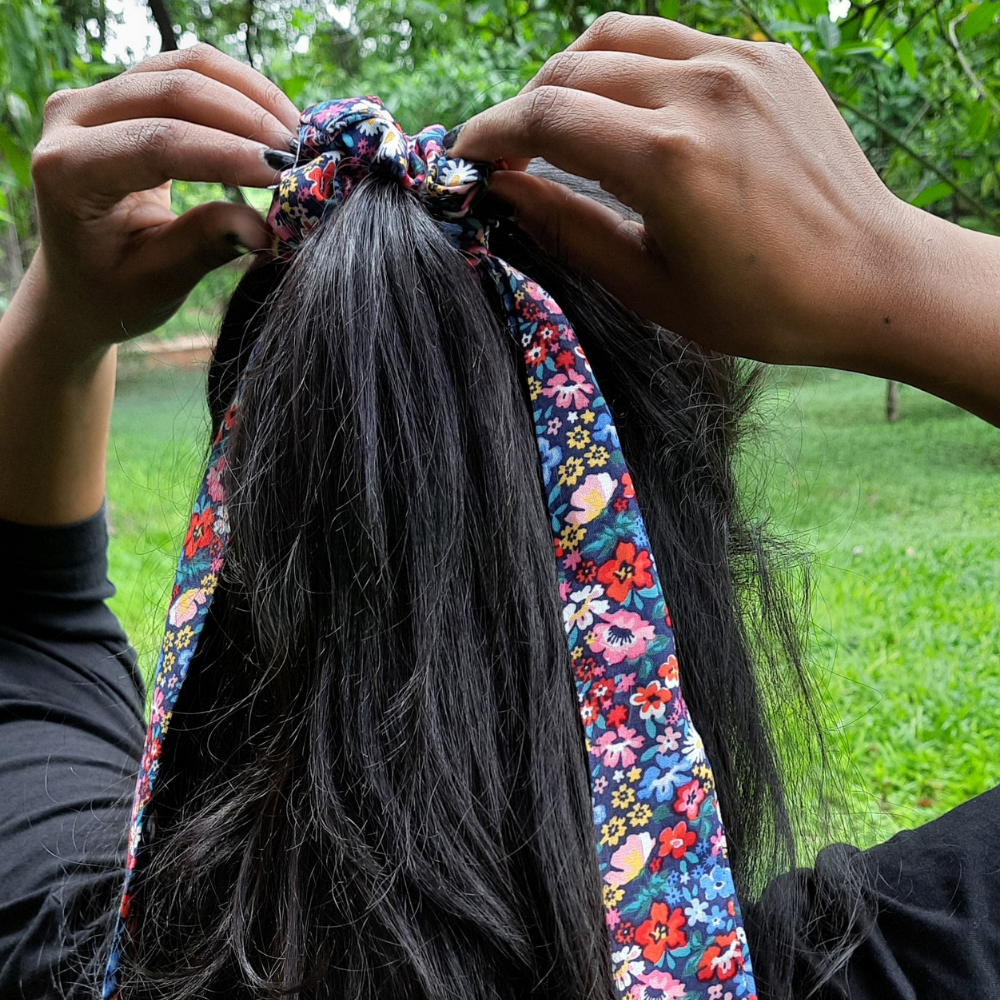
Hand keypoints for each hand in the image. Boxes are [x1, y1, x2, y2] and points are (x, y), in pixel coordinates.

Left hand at [26, 43, 296, 353]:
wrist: (78, 278)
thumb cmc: (114, 290)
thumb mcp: (158, 281)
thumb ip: (205, 246)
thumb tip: (268, 229)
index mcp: (67, 172)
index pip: (155, 143)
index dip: (226, 153)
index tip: (282, 175)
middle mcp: (70, 119)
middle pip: (171, 90)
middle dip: (246, 118)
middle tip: (301, 154)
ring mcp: (94, 96)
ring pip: (183, 67)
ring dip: (249, 96)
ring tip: (295, 137)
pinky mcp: (122, 90)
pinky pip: (186, 69)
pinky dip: (238, 89)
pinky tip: (274, 121)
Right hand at [451, 13, 913, 368]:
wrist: (872, 277)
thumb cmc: (762, 305)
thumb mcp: (650, 286)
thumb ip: (567, 229)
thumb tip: (501, 191)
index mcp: (669, 159)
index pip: (545, 118)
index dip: (489, 135)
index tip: (465, 160)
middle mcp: (703, 91)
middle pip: (570, 69)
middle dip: (522, 109)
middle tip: (508, 155)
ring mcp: (741, 63)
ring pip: (617, 36)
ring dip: (570, 76)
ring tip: (560, 126)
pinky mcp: (768, 58)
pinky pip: (673, 41)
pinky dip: (632, 70)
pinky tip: (632, 115)